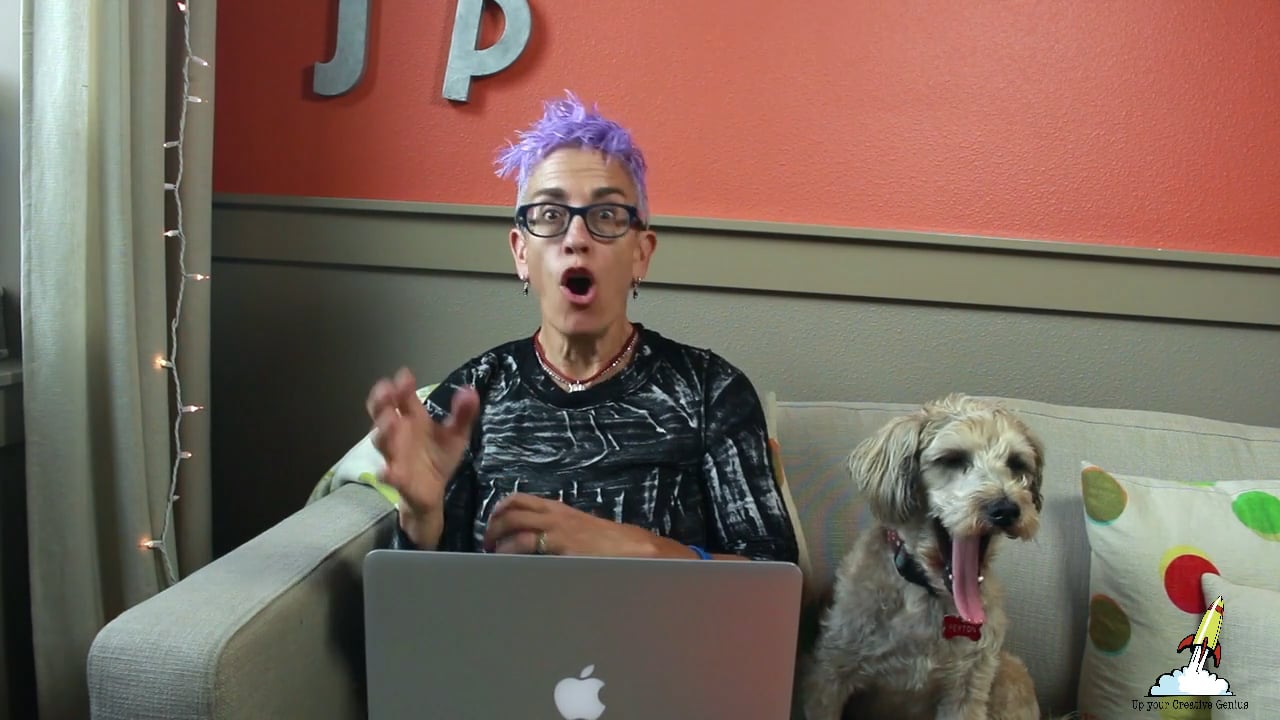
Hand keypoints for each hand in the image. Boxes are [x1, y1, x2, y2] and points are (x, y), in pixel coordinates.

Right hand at [367, 368, 478, 547]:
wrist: (433, 492)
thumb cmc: (438, 457)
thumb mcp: (456, 433)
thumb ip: (463, 413)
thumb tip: (470, 390)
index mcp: (412, 419)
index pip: (403, 398)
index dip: (402, 386)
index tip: (405, 376)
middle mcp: (399, 434)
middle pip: (382, 413)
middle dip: (381, 401)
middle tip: (386, 391)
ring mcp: (395, 455)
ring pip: (382, 441)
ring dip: (383, 431)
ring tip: (389, 421)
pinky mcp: (398, 479)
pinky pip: (388, 475)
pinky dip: (386, 473)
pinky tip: (386, 472)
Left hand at [482, 493, 696, 558]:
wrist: (637, 551)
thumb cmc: (610, 543)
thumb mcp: (581, 527)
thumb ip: (560, 527)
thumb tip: (536, 535)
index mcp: (558, 509)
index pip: (519, 500)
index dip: (499, 510)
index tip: (491, 523)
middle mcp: (554, 517)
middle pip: (511, 513)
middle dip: (493, 527)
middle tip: (488, 544)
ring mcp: (558, 534)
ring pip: (515, 530)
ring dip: (499, 543)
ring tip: (495, 558)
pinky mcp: (562, 552)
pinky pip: (529, 550)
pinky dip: (513, 558)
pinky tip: (511, 568)